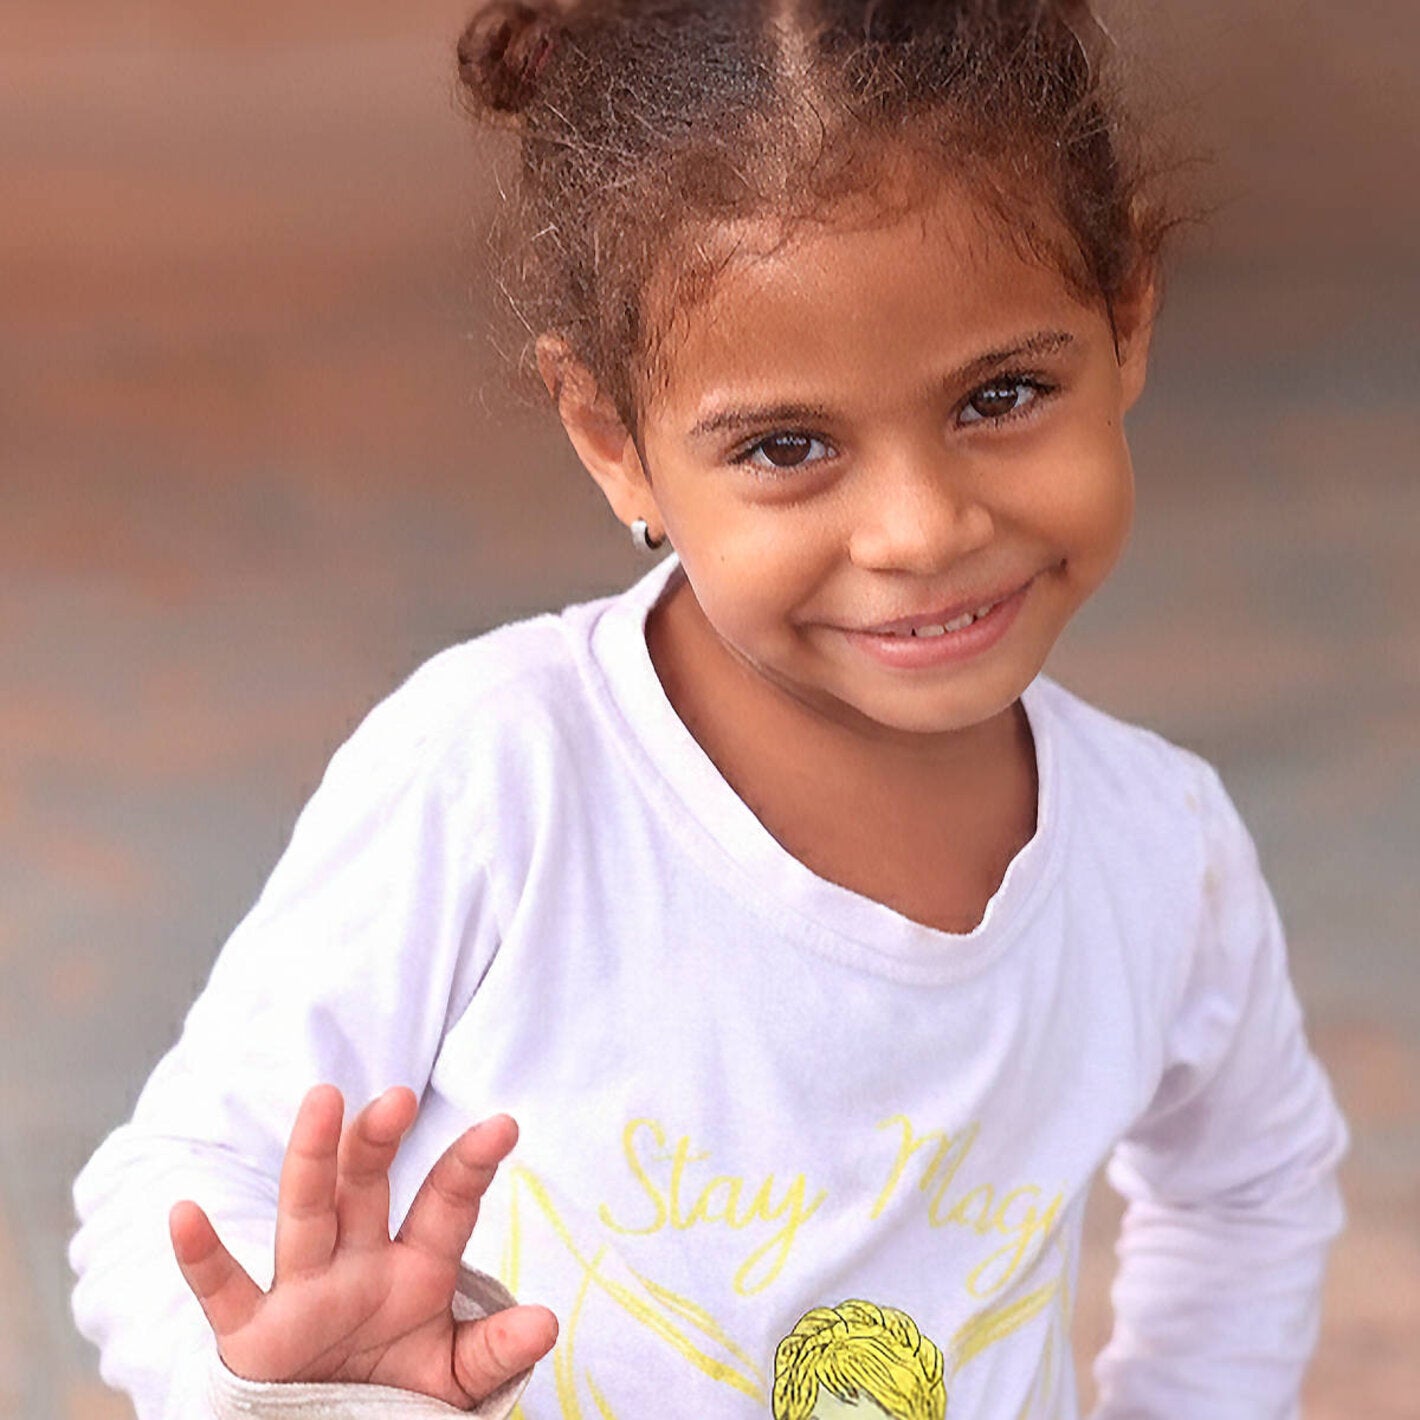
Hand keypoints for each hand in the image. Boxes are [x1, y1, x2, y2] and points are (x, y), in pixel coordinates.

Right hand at [169, 1084, 557, 1405]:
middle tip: (399, 1098)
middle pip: (369, 1187)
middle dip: (380, 1142)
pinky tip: (184, 1215)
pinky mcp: (253, 1335)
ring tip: (323, 1102)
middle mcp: (359, 1262)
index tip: (505, 1125)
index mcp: (416, 1265)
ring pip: (306, 1213)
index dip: (472, 1164)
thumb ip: (493, 1350)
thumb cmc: (395, 1393)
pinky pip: (224, 1291)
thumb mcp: (453, 1377)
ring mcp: (304, 1290)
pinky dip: (201, 1256)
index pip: (447, 1202)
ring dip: (313, 1160)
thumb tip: (546, 1322)